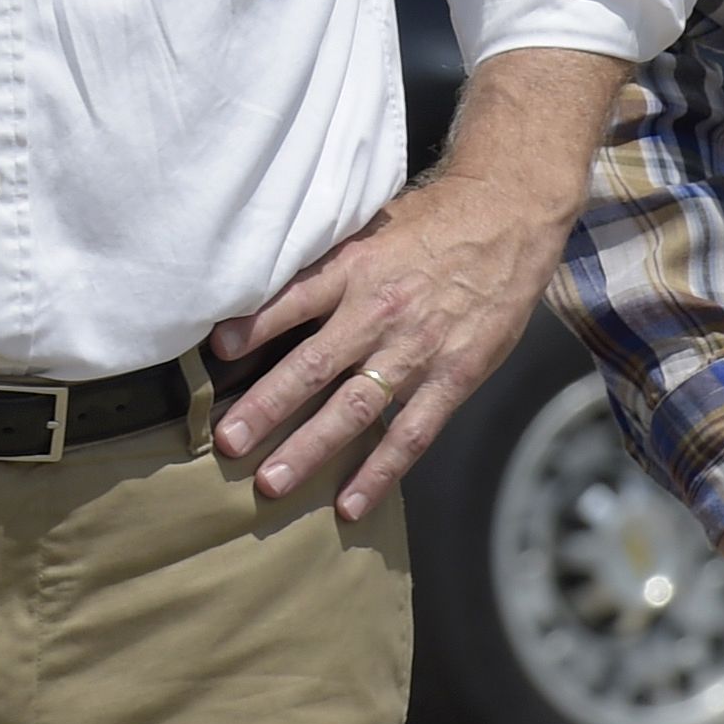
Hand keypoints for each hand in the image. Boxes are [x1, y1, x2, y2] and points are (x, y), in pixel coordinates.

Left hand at [210, 161, 569, 520]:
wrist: (507, 220)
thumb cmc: (428, 225)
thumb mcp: (366, 229)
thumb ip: (320, 266)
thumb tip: (259, 294)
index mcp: (352, 270)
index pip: (291, 300)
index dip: (252, 327)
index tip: (216, 352)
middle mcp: (378, 313)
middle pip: (313, 366)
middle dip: (266, 407)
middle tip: (228, 442)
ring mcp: (416, 351)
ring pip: (355, 408)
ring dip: (311, 448)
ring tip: (272, 482)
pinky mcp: (453, 379)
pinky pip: (411, 434)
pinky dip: (379, 472)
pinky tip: (349, 504)